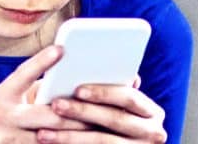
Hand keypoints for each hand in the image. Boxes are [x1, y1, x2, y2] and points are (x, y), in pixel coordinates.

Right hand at [0, 46, 90, 143]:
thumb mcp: (7, 101)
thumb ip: (32, 91)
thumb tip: (66, 79)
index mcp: (1, 96)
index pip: (22, 74)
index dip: (41, 61)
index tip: (61, 49)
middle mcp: (0, 116)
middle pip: (45, 113)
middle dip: (74, 111)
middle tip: (98, 106)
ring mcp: (6, 140)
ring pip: (49, 137)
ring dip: (75, 134)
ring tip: (98, 127)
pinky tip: (82, 142)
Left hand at [36, 77, 166, 142]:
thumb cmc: (113, 120)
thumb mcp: (117, 105)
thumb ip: (112, 88)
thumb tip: (91, 63)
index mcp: (152, 112)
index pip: (129, 97)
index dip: (103, 92)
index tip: (77, 89)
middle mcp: (154, 133)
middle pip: (115, 119)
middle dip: (83, 112)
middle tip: (56, 105)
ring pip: (103, 142)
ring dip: (70, 136)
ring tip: (43, 133)